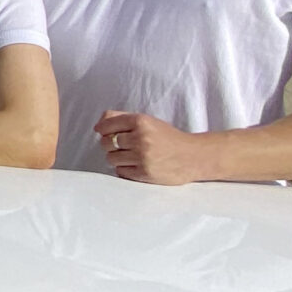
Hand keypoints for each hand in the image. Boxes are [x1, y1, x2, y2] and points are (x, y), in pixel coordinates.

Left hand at [96, 109, 210, 183]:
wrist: (193, 156)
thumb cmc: (168, 137)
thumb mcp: (149, 121)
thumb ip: (122, 118)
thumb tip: (98, 125)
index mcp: (141, 121)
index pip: (107, 124)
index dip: (103, 129)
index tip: (104, 132)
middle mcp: (140, 138)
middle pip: (106, 142)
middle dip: (110, 144)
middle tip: (120, 145)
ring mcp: (142, 157)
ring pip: (111, 158)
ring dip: (117, 158)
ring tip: (130, 156)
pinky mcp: (144, 173)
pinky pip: (120, 171)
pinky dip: (124, 169)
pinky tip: (135, 165)